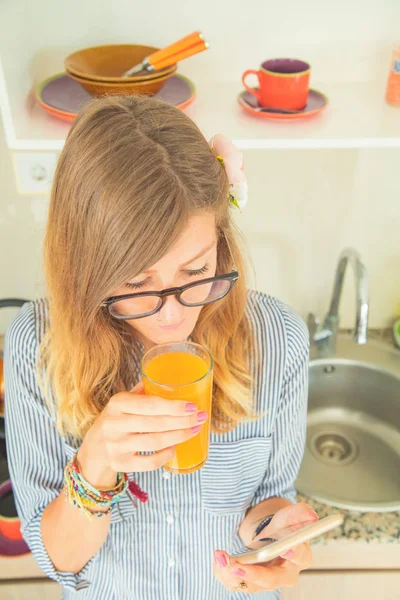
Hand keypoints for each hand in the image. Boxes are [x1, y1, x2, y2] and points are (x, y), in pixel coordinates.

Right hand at [77, 382, 207, 487]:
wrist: (92, 450)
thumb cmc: (114, 420)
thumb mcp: (122, 402)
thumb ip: (142, 392)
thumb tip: (168, 379)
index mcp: (117, 403)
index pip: (150, 404)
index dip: (174, 406)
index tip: (193, 406)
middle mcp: (114, 424)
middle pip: (155, 423)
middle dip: (183, 421)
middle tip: (201, 417)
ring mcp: (116, 445)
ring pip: (154, 442)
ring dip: (178, 436)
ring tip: (194, 430)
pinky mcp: (120, 463)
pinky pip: (149, 462)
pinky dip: (165, 455)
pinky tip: (175, 447)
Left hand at [213, 502, 316, 593]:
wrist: (267, 536)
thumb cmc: (281, 529)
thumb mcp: (289, 516)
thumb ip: (299, 513)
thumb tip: (311, 514)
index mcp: (300, 557)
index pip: (300, 557)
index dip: (294, 553)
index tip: (286, 548)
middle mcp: (284, 574)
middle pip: (271, 580)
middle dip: (252, 574)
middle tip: (235, 566)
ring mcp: (266, 582)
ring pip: (250, 585)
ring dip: (232, 573)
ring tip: (220, 557)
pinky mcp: (250, 583)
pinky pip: (235, 583)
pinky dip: (224, 571)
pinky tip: (218, 558)